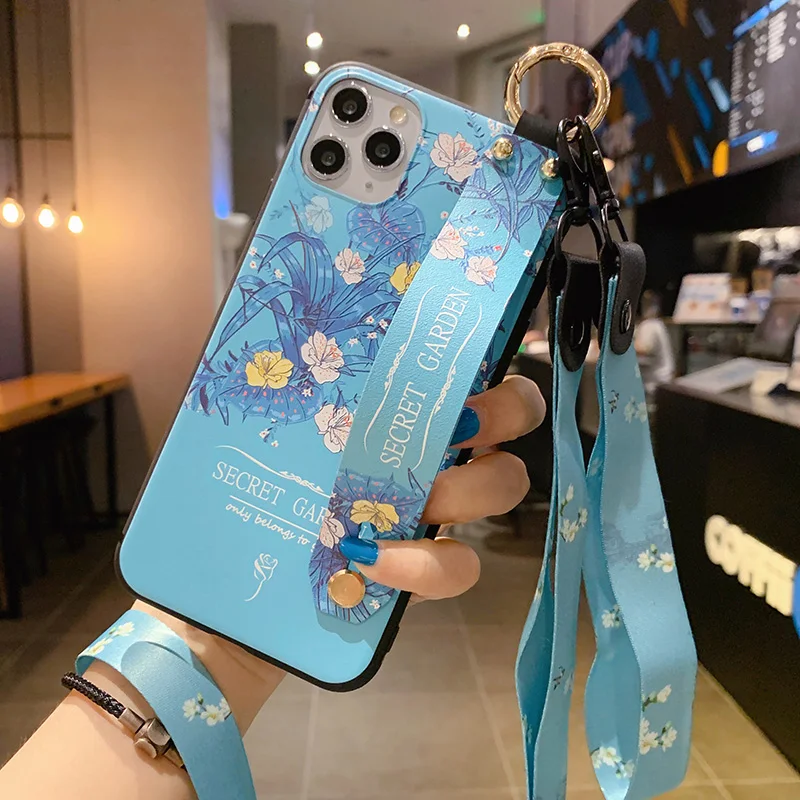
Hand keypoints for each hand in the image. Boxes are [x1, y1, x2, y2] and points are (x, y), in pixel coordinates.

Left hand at [124, 376, 544, 728]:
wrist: (211, 608)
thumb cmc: (225, 503)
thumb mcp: (231, 424)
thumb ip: (256, 367)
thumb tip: (257, 289)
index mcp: (387, 405)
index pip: (465, 359)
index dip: (482, 349)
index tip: (452, 356)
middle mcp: (421, 449)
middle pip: (512, 414)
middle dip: (504, 409)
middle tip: (460, 424)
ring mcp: (427, 512)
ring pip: (501, 486)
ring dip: (468, 488)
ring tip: (414, 499)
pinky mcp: (416, 576)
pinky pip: (457, 568)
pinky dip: (422, 565)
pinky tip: (368, 558)